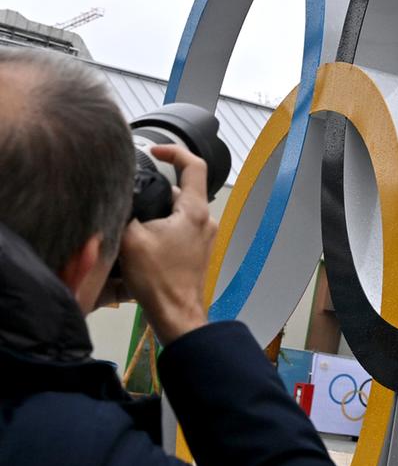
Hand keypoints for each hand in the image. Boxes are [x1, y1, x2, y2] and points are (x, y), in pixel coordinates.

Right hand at [119, 143, 217, 346]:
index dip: (174, 152)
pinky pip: (180, 228)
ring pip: (179, 211)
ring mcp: (204, 236)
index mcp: (195, 211)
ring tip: (133, 221)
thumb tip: (124, 196)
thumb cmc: (159, 280)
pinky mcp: (198, 251)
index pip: (194, 165)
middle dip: (156, 190)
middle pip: (182, 191)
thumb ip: (129, 210)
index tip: (155, 151)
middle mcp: (206, 220)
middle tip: (132, 196)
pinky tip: (143, 239)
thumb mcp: (132, 239)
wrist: (177, 314)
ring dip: (157, 211)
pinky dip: (163, 226)